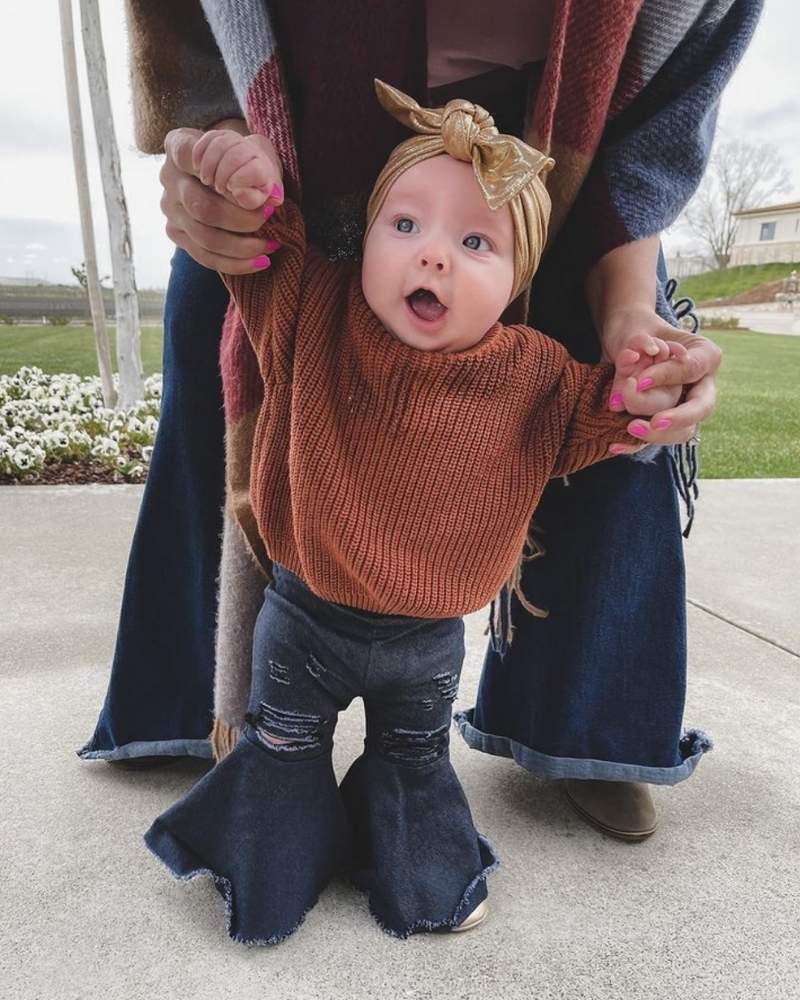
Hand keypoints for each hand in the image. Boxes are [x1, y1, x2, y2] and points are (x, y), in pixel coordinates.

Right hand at [159, 126, 283, 273]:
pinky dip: (236, 264)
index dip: (221, 175)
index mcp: (179, 146)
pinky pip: (205, 257)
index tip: (248, 186)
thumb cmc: (243, 158)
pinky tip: (261, 262)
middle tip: (268, 218)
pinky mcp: (176, 234)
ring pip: (204, 237)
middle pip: (201, 207)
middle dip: (240, 219)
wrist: (230, 171)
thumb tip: (272, 197)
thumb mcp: (252, 149)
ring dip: (242, 246)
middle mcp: (168, 178)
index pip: (191, 156)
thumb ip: (261, 167)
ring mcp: (170, 209)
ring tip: (271, 245)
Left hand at [602, 304, 720, 454]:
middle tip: (652, 422)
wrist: (626, 339)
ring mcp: (686, 406)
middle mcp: (702, 384)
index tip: (639, 381)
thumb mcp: (637, 333)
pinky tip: (616, 445)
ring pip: (685, 431)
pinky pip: (657, 439)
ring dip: (659, 436)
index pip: (693, 369)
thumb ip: (636, 356)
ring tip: (630, 429)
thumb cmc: (637, 330)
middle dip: (678, 418)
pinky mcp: (666, 422)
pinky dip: (637, 445)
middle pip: (700, 408)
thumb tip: (627, 393)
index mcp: (706, 356)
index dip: (668, 376)